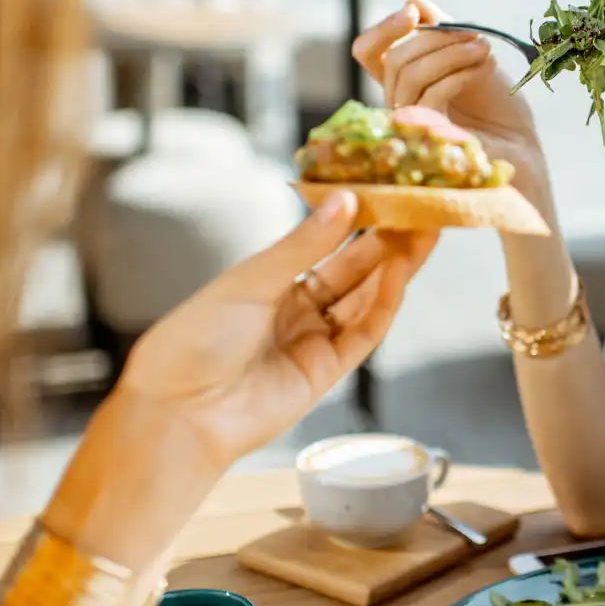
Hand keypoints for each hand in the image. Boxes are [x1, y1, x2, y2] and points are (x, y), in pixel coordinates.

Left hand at [115, 189, 434, 469]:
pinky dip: (383, 304)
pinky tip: (399, 275)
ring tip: (426, 234)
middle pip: (356, 269)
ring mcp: (315, 340)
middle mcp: (298, 308)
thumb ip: (304, 244)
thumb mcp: (250, 280)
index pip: (328, 244)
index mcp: (272, 281)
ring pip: (367, 298)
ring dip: (396, 268)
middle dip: (391, 240)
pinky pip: (364, 333)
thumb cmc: (196, 340)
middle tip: (425, 208)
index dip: (361, 221)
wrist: (178, 412)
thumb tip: (346, 199)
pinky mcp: (327, 371)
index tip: (391, 193)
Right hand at [352, 0, 548, 196]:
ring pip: (409, 75)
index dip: (383, 29)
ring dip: (451, 53)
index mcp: (403, 81)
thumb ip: (440, 29)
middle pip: (394, 59)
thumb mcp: (468, 54)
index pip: (368, 52)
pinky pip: (430, 95)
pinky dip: (459, 73)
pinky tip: (486, 67)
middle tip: (475, 34)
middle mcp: (400, 103)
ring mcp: (412, 123)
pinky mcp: (430, 137)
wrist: (522, 142)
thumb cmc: (496, 103)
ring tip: (485, 48)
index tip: (412, 12)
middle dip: (435, 38)